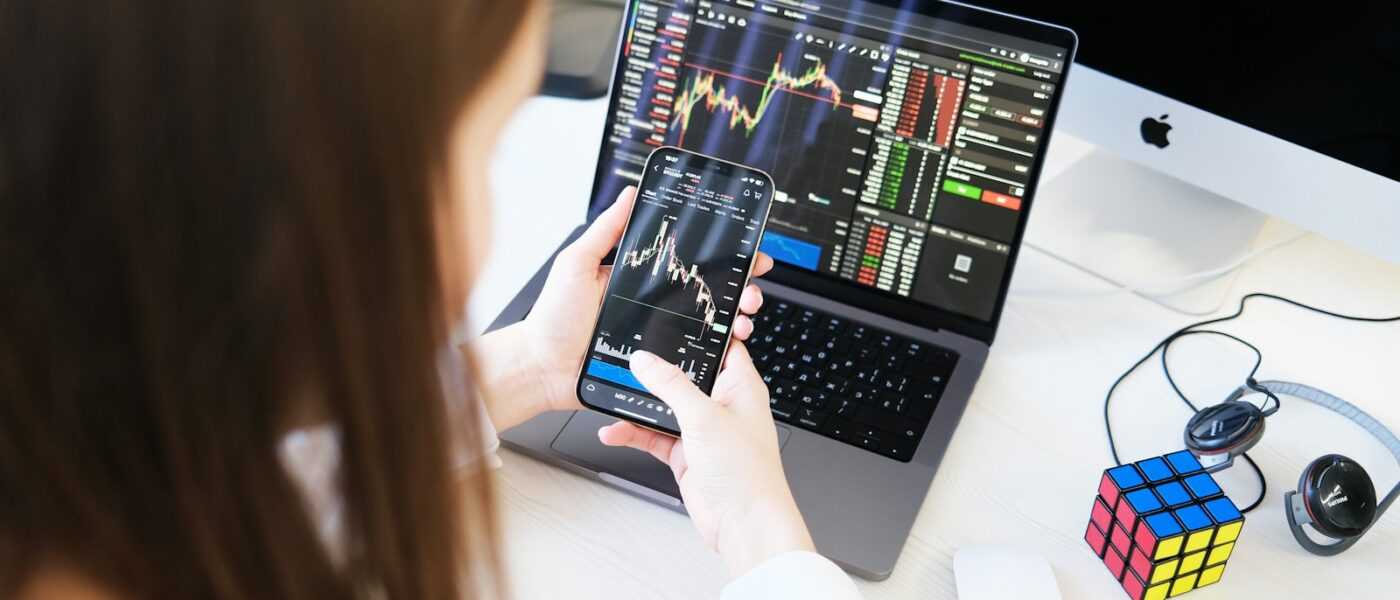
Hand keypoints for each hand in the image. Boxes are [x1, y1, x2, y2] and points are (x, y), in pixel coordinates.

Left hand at [517, 186, 774, 413]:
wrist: (542, 368)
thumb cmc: (553, 318)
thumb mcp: (577, 263)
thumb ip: (605, 231)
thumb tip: (629, 193)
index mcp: (638, 277)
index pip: (688, 260)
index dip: (721, 255)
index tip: (746, 249)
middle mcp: (653, 304)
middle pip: (709, 292)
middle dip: (741, 287)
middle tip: (754, 286)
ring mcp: (657, 334)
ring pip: (709, 325)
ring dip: (736, 319)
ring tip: (746, 317)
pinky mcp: (657, 363)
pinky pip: (694, 357)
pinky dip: (718, 352)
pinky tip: (729, 345)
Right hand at [597, 343, 814, 577]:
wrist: (744, 524)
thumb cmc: (747, 472)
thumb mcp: (704, 417)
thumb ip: (672, 386)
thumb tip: (647, 360)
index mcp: (740, 386)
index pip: (721, 346)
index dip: (700, 331)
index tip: (671, 316)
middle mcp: (723, 405)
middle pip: (685, 375)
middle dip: (657, 370)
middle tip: (628, 355)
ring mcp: (703, 430)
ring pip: (665, 407)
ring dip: (640, 405)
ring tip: (611, 396)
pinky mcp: (687, 454)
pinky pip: (655, 436)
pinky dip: (635, 434)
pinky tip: (614, 432)